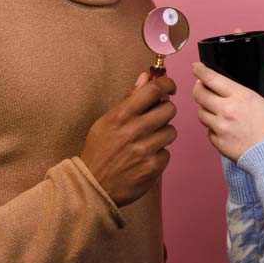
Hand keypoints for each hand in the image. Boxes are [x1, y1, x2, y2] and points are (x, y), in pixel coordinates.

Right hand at [80, 72, 177, 206]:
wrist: (92, 186)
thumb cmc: (99, 150)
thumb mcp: (107, 121)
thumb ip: (128, 98)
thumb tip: (146, 77)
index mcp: (122, 115)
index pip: (154, 90)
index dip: (167, 84)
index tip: (170, 88)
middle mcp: (135, 130)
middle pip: (169, 109)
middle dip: (164, 112)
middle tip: (154, 120)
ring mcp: (145, 150)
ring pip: (171, 131)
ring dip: (162, 135)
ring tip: (146, 142)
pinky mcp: (152, 167)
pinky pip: (167, 153)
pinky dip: (158, 155)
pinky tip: (144, 159)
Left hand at [191, 62, 263, 161]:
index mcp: (242, 96)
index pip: (211, 78)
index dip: (200, 70)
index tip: (196, 67)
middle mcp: (227, 111)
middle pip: (199, 94)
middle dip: (198, 88)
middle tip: (202, 86)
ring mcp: (221, 129)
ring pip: (201, 113)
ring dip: (205, 107)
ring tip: (213, 106)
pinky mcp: (219, 144)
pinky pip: (209, 132)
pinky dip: (213, 127)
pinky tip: (223, 126)